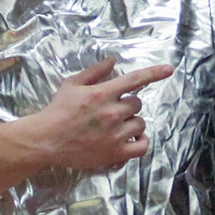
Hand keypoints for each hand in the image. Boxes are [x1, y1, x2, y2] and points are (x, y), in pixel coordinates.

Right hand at [27, 59, 174, 172]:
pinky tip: (132, 138)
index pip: (135, 80)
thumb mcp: (72, 84)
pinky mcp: (116, 153)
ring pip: (140, 123)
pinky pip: (142, 146)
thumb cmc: (57, 111)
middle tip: (111, 110)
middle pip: (137, 103)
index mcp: (102, 93)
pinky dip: (141, 141)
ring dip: (132, 122)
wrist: (46, 140)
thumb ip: (94, 72)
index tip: (169, 69)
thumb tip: (112, 61)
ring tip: (116, 126)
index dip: (154, 73)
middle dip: (128, 104)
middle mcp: (112, 112)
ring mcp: (115, 134)